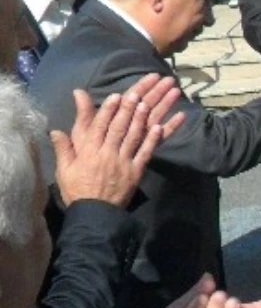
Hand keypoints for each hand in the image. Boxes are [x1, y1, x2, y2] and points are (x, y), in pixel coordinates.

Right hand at [52, 75, 184, 207]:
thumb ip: (63, 148)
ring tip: (147, 104)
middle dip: (127, 109)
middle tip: (135, 94)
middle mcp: (107, 153)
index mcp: (89, 152)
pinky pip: (145, 153)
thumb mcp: (64, 170)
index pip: (99, 127)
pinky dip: (152, 140)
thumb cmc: (77, 190)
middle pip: (118, 127)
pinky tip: (159, 127)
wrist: (94, 213)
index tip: (115, 96)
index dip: (108, 110)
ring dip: (140, 119)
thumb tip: (55, 130)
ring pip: (133, 137)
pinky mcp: (136, 172)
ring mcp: (123, 162)